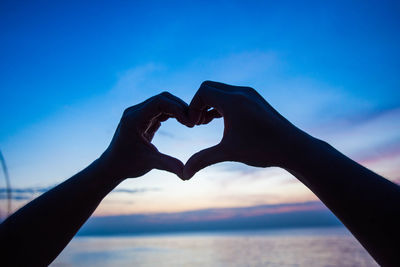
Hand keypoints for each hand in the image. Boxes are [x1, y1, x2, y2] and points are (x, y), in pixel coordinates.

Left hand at [100, 92, 189, 181]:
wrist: (112, 166)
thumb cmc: (127, 165)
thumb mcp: (149, 163)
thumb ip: (168, 165)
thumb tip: (186, 175)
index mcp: (134, 118)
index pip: (159, 102)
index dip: (178, 109)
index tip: (190, 122)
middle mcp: (135, 112)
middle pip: (162, 98)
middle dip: (180, 107)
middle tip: (195, 121)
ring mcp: (139, 113)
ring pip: (163, 102)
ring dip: (178, 110)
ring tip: (191, 122)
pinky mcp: (143, 118)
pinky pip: (160, 110)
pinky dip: (173, 114)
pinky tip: (184, 122)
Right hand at [183, 81, 311, 178]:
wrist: (294, 148)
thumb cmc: (263, 149)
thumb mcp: (229, 153)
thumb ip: (203, 159)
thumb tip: (184, 174)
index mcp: (234, 101)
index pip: (202, 92)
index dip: (192, 107)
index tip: (193, 126)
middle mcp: (241, 92)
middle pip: (209, 87)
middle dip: (198, 104)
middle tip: (197, 124)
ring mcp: (249, 94)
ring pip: (220, 90)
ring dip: (209, 104)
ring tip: (205, 123)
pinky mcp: (255, 98)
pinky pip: (230, 94)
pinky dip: (220, 104)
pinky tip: (219, 120)